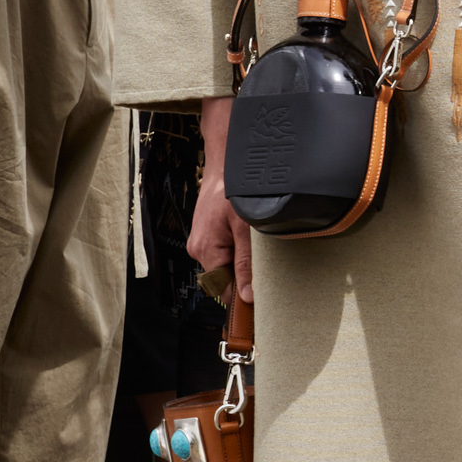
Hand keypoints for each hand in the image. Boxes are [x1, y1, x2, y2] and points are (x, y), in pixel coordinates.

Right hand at [191, 96, 253, 302]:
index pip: (221, 289)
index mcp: (205, 250)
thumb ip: (246, 264)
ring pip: (224, 264)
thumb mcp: (246, 228)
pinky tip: (246, 236)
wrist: (225, 164)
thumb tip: (247, 296)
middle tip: (263, 261)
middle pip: (223, 278)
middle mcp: (198, 248)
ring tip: (254, 241)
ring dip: (241, 259)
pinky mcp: (207, 233)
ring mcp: (201, 241)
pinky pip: (223, 252)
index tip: (261, 298)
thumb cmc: (234, 190)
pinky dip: (236, 249)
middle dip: (242, 274)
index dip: (241, 294)